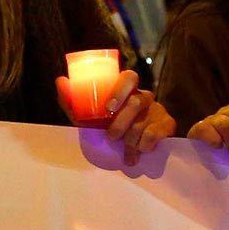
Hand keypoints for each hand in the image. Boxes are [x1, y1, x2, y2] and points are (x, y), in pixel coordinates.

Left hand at [55, 69, 176, 165]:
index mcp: (126, 90)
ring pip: (143, 123)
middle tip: (110, 137)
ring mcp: (158, 110)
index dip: (121, 89)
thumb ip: (72, 101)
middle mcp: (144, 96)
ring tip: (124, 152)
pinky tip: (140, 152)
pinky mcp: (168, 125)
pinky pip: (155, 134)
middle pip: (137, 102)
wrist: (133, 150)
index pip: (129, 77)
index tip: (108, 108)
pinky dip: (144, 146)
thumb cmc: (108, 128)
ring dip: (130, 141)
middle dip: (122, 122)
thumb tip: (60, 81)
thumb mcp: (88, 117)